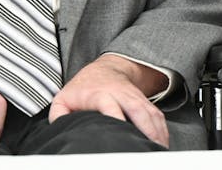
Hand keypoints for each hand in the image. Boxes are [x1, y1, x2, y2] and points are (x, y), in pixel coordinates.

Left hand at [49, 54, 168, 146]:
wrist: (104, 70)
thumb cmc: (82, 89)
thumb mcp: (63, 99)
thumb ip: (58, 115)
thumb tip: (60, 130)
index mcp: (98, 94)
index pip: (108, 103)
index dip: (115, 115)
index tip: (120, 129)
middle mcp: (120, 94)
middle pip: (137, 109)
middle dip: (145, 128)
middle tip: (148, 148)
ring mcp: (135, 98)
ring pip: (150, 113)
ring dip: (157, 132)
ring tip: (158, 150)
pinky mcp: (145, 102)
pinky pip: (157, 116)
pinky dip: (162, 130)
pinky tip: (162, 144)